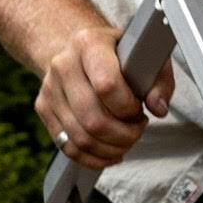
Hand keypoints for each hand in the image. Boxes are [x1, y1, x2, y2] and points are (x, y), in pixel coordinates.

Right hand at [36, 24, 173, 171]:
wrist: (80, 49)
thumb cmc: (118, 54)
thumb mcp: (146, 57)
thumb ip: (159, 82)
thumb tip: (158, 108)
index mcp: (89, 44)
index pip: (107, 86)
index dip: (128, 108)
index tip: (139, 109)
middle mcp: (64, 64)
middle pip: (93, 119)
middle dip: (123, 135)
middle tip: (136, 129)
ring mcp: (50, 88)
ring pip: (80, 138)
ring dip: (110, 149)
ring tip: (126, 140)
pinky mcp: (43, 107)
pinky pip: (67, 146)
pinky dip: (93, 158)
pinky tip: (110, 153)